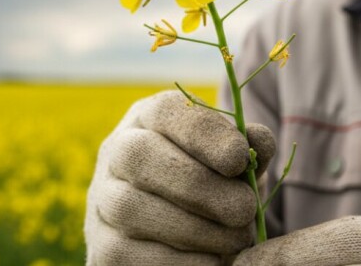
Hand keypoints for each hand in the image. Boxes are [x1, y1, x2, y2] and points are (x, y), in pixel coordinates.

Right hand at [84, 90, 275, 265]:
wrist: (183, 240)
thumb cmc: (215, 190)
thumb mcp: (235, 167)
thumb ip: (250, 151)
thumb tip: (259, 141)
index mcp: (149, 119)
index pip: (165, 110)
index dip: (203, 133)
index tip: (240, 159)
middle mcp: (116, 153)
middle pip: (139, 155)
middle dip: (197, 184)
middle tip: (245, 208)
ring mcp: (102, 200)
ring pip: (130, 206)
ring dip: (193, 227)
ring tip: (237, 238)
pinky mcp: (103, 246)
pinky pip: (129, 253)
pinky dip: (180, 260)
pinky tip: (213, 260)